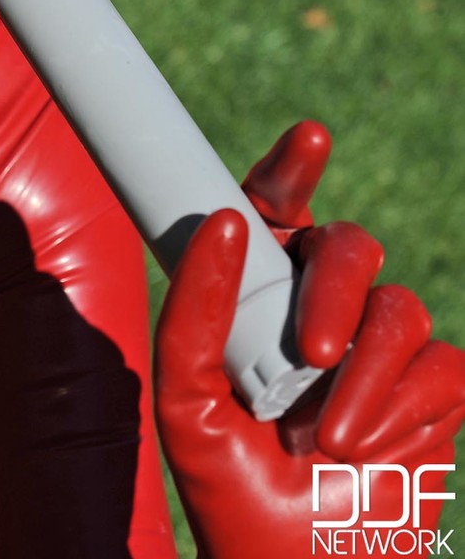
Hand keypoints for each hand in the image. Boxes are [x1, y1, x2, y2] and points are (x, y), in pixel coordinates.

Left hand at [154, 122, 464, 558]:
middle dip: (335, 291)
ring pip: (400, 309)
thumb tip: (223, 221)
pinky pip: (446, 366)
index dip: (293, 167)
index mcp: (260, 294)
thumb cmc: (229, 485)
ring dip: (367, 379)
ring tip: (328, 442)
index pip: (278, 210)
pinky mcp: (434, 391)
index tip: (310, 139)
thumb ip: (192, 311)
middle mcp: (322, 307)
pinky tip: (373, 450)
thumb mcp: (186, 398)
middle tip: (311, 356)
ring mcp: (382, 347)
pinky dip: (408, 408)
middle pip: (349, 246)